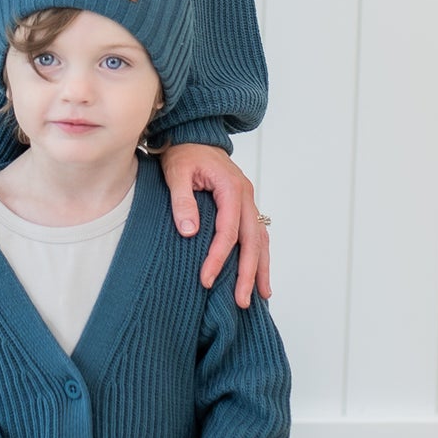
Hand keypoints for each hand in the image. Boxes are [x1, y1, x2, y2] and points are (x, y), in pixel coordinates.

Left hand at [159, 142, 269, 306]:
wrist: (193, 135)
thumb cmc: (183, 153)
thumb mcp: (177, 172)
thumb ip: (182, 201)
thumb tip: (189, 233)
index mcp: (231, 188)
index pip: (228, 231)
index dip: (218, 258)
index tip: (206, 280)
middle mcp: (246, 195)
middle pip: (252, 241)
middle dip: (248, 273)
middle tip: (241, 301)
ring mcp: (248, 200)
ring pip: (261, 239)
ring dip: (261, 268)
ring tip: (261, 296)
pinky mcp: (244, 206)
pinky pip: (258, 234)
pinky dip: (260, 255)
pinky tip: (260, 274)